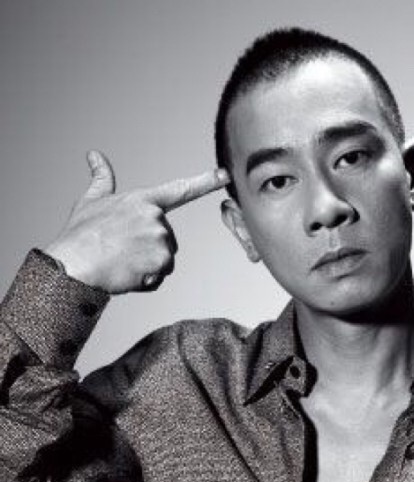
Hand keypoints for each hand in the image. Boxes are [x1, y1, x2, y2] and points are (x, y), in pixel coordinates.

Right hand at [45, 150, 229, 293]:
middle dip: (148, 249)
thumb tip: (94, 155)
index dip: (205, 182)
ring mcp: (161, 239)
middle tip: (121, 250)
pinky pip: (159, 277)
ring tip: (121, 262)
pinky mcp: (162, 261)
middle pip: (167, 240)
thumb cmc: (81, 234)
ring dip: (146, 266)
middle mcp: (157, 218)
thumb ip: (101, 178)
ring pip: (164, 260)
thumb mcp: (91, 201)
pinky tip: (126, 274)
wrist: (74, 263)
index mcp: (143, 200)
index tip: (225, 174)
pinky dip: (144, 281)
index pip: (180, 190)